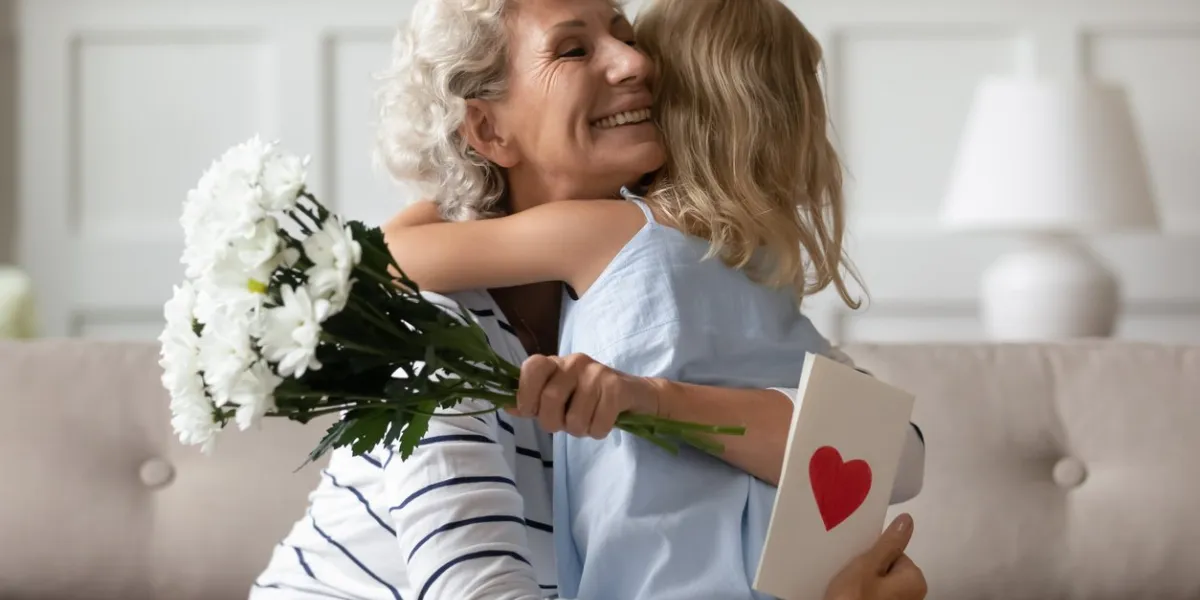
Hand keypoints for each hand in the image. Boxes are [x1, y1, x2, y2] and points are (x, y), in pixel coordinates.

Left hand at [512, 353, 658, 438]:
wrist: (635, 395)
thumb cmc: (590, 399)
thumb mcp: (559, 398)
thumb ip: (533, 401)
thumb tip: (506, 406)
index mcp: (556, 363)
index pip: (532, 367)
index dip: (526, 394)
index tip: (532, 411)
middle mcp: (574, 362)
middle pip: (550, 400)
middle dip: (555, 424)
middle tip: (566, 424)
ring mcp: (597, 372)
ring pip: (575, 419)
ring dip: (580, 431)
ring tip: (588, 422)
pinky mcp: (617, 387)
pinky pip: (597, 424)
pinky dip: (598, 432)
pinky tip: (603, 422)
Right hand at [824, 514, 926, 599]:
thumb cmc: (855, 597)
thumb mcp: (869, 565)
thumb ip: (888, 543)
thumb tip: (908, 520)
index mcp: (916, 580)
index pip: (894, 553)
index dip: (874, 556)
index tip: (858, 564)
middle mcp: (915, 596)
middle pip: (887, 570)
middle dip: (868, 571)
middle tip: (850, 578)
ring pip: (879, 586)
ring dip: (863, 586)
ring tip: (847, 589)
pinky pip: (875, 598)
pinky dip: (862, 597)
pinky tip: (849, 598)